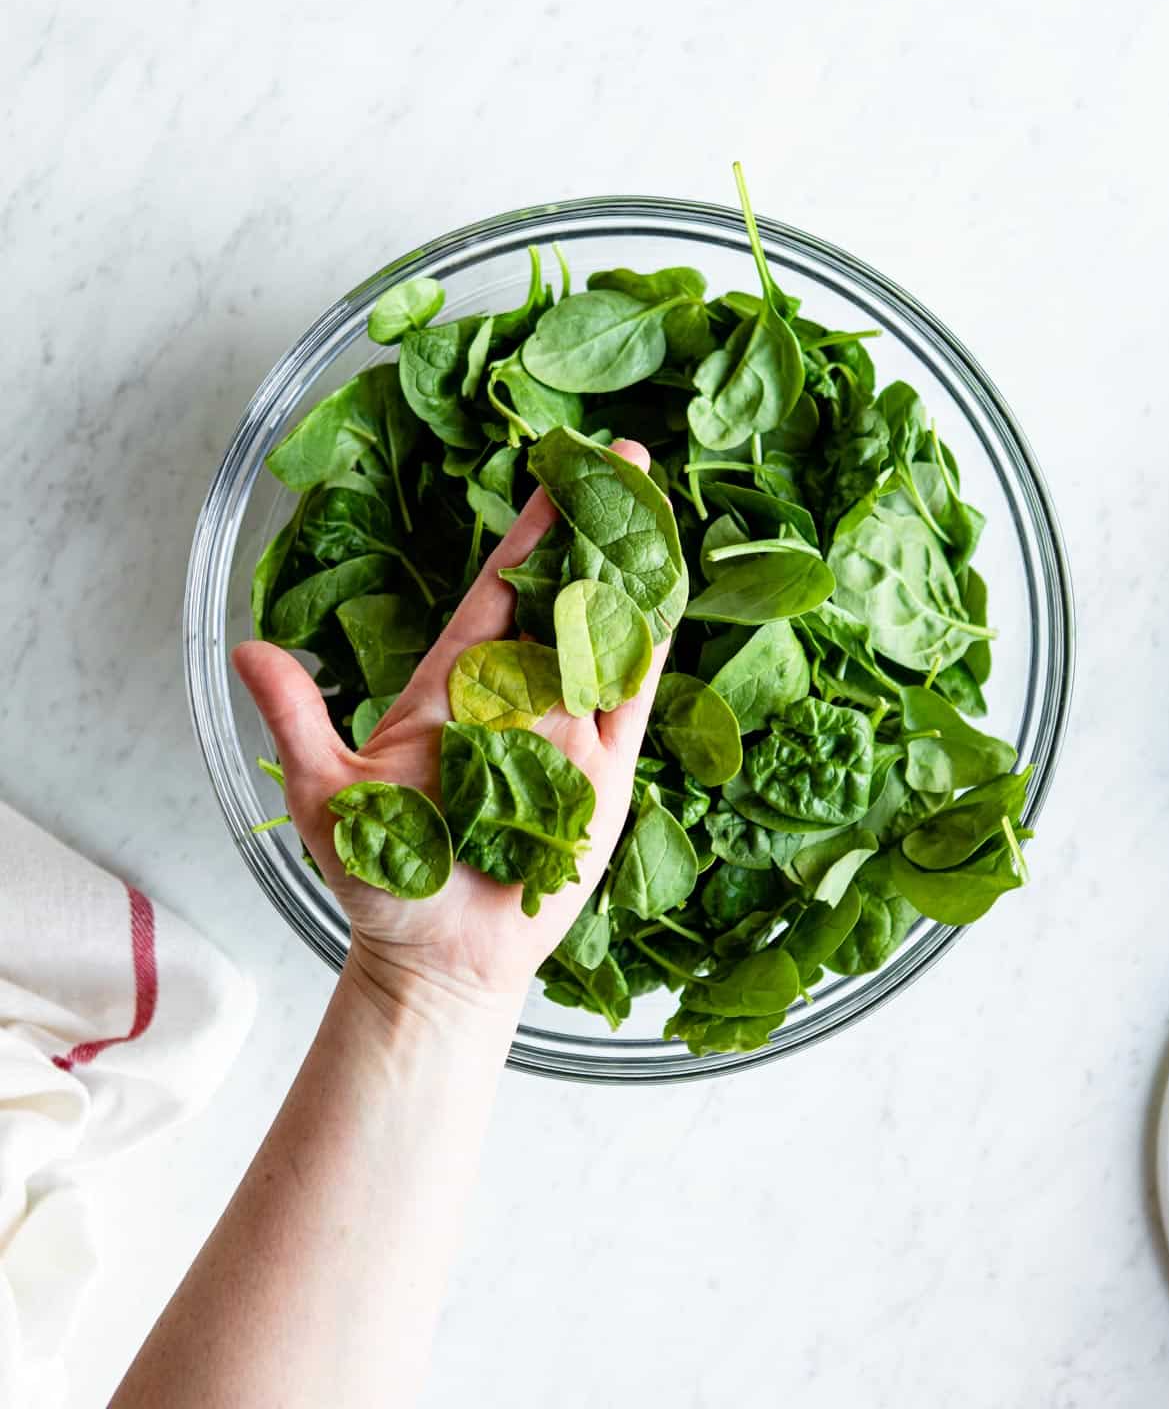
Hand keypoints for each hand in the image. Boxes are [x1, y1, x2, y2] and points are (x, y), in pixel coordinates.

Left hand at [234, 439, 668, 1012]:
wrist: (438, 959)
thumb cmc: (383, 877)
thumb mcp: (326, 793)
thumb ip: (299, 716)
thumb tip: (247, 648)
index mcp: (454, 682)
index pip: (498, 588)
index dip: (528, 530)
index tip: (552, 470)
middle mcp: (518, 693)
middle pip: (562, 592)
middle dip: (592, 526)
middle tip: (621, 458)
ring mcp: (567, 728)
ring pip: (607, 633)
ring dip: (632, 571)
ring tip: (657, 504)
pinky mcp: (605, 771)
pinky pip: (633, 699)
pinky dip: (653, 646)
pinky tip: (671, 595)